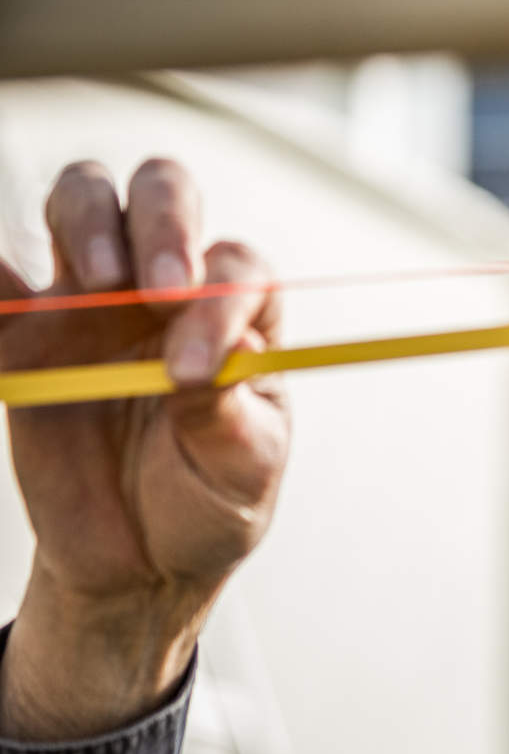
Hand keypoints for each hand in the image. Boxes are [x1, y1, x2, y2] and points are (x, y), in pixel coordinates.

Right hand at [0, 159, 288, 737]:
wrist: (141, 560)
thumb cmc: (209, 502)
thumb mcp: (240, 471)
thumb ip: (228, 413)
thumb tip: (221, 351)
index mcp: (236, 315)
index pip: (235, 267)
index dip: (219, 302)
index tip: (194, 370)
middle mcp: (165, 288)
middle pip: (162, 192)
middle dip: (162, 219)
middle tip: (153, 288)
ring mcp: (90, 301)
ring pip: (83, 200)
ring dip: (87, 216)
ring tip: (99, 282)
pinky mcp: (23, 333)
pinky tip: (4, 285)